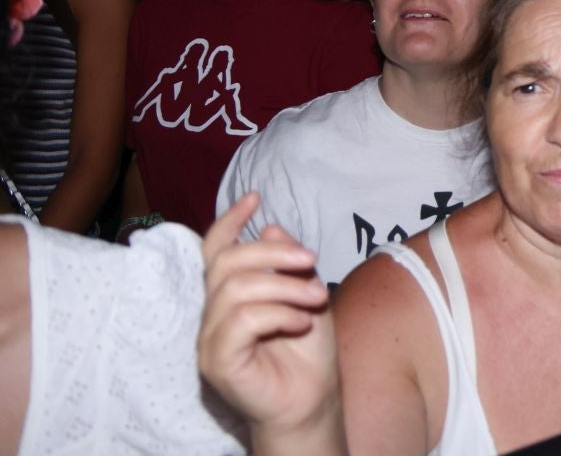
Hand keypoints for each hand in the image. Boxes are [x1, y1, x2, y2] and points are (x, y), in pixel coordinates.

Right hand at [198, 193, 342, 442]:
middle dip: (273, 253)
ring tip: (316, 298)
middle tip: (312, 261)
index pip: (215, 251)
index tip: (255, 197)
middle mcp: (212, 314)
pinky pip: (242, 321)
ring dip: (285, 287)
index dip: (229, 221)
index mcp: (230, 295)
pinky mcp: (216, 362)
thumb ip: (290, 265)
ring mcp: (209, 339)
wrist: (313, 399)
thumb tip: (271, 228)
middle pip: (226, 262)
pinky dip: (279, 314)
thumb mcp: (308, 295)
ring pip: (236, 289)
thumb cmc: (308, 351)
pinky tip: (301, 323)